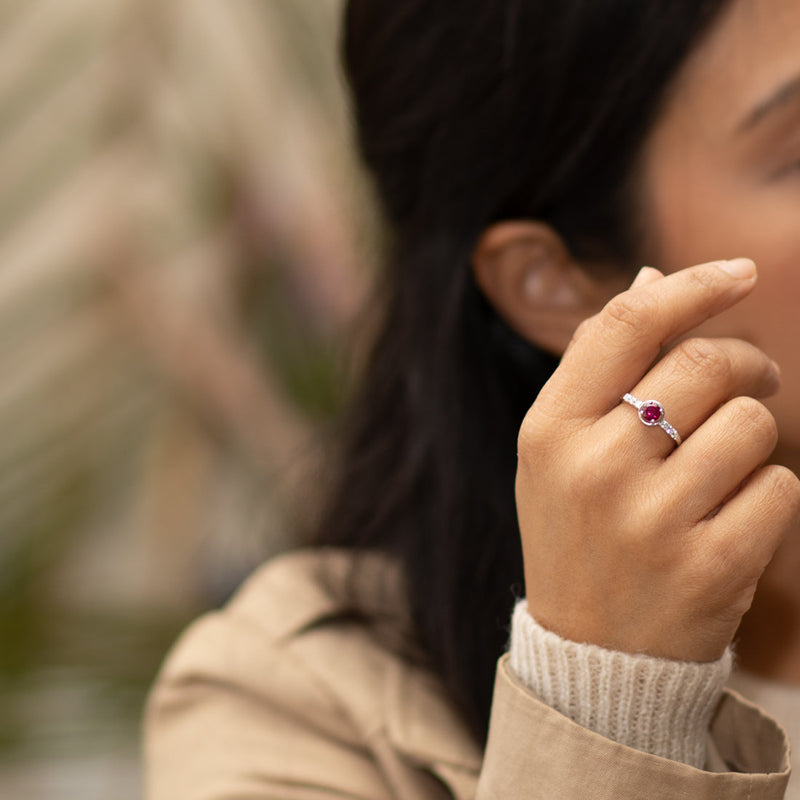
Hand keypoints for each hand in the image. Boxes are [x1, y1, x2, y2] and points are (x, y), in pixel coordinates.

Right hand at [516, 259, 799, 661]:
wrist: (592, 656)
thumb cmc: (576, 533)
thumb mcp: (559, 449)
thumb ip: (599, 364)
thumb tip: (652, 277)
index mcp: (549, 430)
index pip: (625, 324)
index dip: (689, 286)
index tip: (739, 271)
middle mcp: (594, 467)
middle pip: (704, 364)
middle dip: (744, 362)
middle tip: (753, 378)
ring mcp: (650, 519)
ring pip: (753, 422)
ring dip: (753, 435)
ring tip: (724, 465)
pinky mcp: (710, 566)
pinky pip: (779, 486)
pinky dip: (768, 493)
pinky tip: (730, 519)